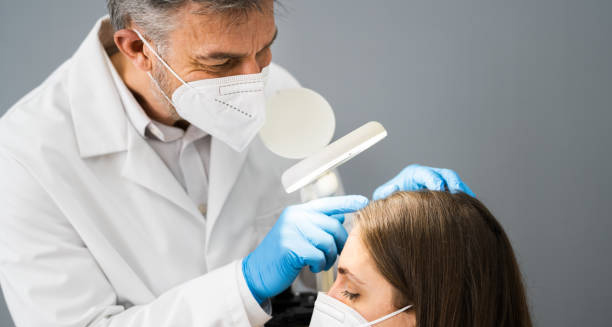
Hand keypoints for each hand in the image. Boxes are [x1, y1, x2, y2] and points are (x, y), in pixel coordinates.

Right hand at [242, 195, 368, 302]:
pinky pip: (319, 255)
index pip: (327, 203)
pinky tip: (311, 267)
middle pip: (332, 225)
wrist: (257, 272)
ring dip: (328, 257)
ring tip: (320, 263)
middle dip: (338, 243)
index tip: (362, 201)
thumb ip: (317, 224)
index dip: (346, 202)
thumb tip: (340, 217)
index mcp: (297, 212)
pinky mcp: (291, 247)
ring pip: (327, 241)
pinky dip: (319, 264)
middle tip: (332, 255)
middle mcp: (294, 217)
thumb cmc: (280, 256)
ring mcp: (292, 231)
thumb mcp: (297, 234)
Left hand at [373, 164, 474, 199]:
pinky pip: (457, 193)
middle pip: (446, 174)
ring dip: (462, 192)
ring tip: (469, 204)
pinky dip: (464, 199)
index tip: (439, 191)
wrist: (393, 209)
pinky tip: (469, 210)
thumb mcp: (382, 196)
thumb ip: (385, 192)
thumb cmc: (387, 202)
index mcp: (413, 173)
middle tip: (460, 196)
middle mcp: (428, 175)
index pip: (427, 173)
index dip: (434, 180)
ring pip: (455, 183)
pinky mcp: (444, 192)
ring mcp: (438, 183)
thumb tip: (394, 186)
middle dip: (454, 183)